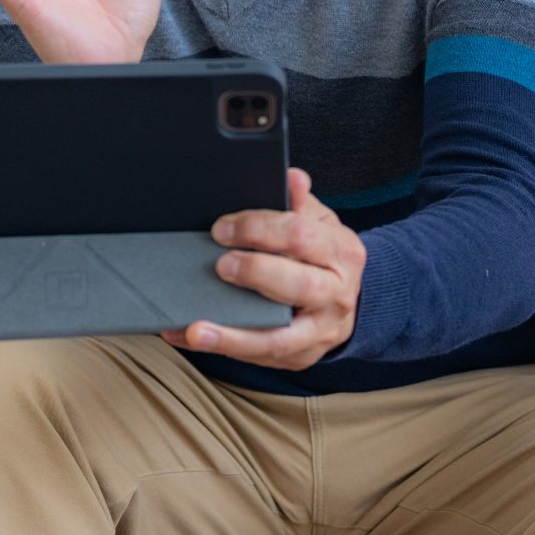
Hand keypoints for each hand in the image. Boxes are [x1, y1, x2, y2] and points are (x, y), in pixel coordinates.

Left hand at [163, 169, 363, 371]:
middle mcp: (337, 295)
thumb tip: (291, 177)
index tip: (223, 228)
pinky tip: (189, 336)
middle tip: (220, 265)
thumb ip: (300, 204)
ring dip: (233, 335)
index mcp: (342, 253)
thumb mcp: (319, 224)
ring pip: (279, 338)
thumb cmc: (323, 255)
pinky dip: (222, 347)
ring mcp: (319, 332)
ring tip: (196, 330)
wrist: (346, 300)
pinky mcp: (300, 357)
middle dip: (255, 273)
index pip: (301, 236)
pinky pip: (259, 357)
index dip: (259, 229)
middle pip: (298, 285)